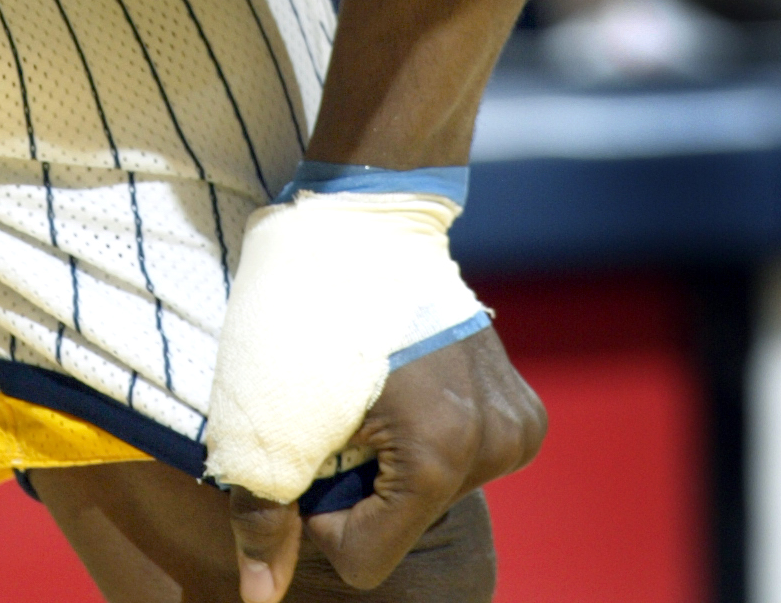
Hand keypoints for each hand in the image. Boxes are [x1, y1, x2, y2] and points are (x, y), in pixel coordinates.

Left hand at [228, 329, 543, 599]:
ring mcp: (516, 421)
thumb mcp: (261, 413)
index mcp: (443, 455)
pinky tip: (403, 377)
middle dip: (359, 479)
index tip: (311, 440)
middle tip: (338, 402)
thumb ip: (262, 514)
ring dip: (390, 454)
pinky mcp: (521, 402)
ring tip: (370, 382)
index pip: (365, 557)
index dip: (320, 509)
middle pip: (401, 523)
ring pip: (429, 492)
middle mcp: (497, 444)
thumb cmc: (303, 309)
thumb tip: (259, 599)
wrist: (362, 217)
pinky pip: (460, 457)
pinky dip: (423, 431)